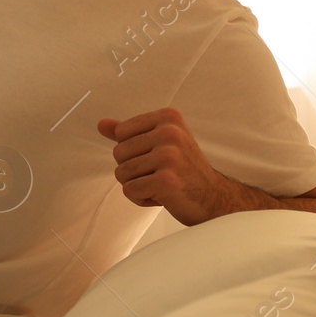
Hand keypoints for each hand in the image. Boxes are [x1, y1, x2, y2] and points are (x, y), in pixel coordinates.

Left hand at [98, 107, 229, 225]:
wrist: (214, 199)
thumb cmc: (184, 170)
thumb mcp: (160, 143)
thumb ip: (130, 133)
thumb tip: (101, 124)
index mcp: (168, 117)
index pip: (121, 132)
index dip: (132, 151)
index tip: (157, 157)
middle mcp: (169, 132)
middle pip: (118, 153)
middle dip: (133, 170)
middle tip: (161, 174)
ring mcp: (169, 156)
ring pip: (121, 173)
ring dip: (137, 185)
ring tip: (161, 185)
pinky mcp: (166, 181)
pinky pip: (129, 191)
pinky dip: (141, 199)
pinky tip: (163, 197)